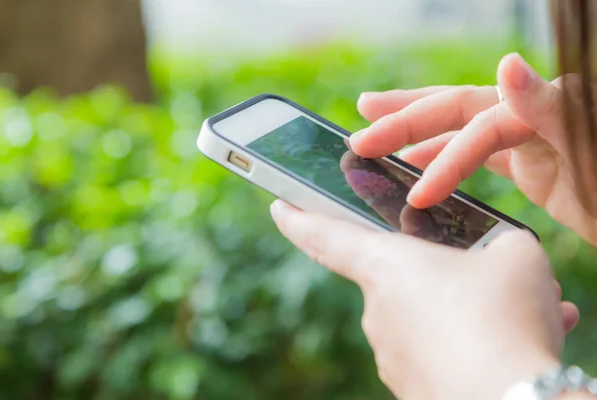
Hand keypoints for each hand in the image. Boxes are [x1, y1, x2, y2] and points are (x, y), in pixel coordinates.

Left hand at [270, 200, 578, 399]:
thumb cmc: (503, 315)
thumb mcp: (514, 256)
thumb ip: (500, 244)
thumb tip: (498, 255)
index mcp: (385, 265)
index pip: (325, 235)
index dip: (298, 218)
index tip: (278, 206)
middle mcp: (378, 310)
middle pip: (398, 281)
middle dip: (438, 278)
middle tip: (483, 278)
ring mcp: (392, 355)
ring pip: (428, 320)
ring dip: (464, 314)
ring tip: (513, 317)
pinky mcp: (412, 387)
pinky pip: (438, 354)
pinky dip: (469, 346)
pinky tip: (508, 347)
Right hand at [352, 53, 596, 245]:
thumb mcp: (595, 157)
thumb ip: (555, 109)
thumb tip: (506, 67)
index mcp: (549, 107)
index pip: (480, 124)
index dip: (446, 158)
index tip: (418, 198)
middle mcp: (534, 113)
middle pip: (458, 106)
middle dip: (407, 117)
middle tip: (361, 126)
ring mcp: (529, 136)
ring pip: (461, 126)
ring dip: (417, 132)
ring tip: (376, 138)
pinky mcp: (529, 158)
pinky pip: (476, 151)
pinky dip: (444, 157)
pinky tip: (419, 167)